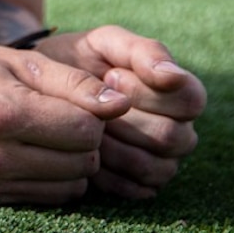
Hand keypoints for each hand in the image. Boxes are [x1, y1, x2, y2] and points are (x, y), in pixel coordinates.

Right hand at [0, 45, 132, 204]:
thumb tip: (121, 103)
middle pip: (82, 161)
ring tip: (46, 136)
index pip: (86, 129)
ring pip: (70, 186)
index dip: (90, 113)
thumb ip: (71, 81)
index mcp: (1, 112)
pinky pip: (46, 198)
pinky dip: (51, 179)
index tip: (71, 101)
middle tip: (59, 118)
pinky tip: (32, 154)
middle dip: (83, 139)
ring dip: (71, 163)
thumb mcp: (15, 61)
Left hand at [38, 26, 205, 198]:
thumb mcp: (105, 43)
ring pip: (154, 167)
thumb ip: (141, 51)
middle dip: (124, 120)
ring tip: (85, 125)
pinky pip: (135, 189)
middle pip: (172, 137)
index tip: (110, 77)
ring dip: (113, 146)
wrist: (43, 87)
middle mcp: (180, 129)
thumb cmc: (80, 60)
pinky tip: (83, 149)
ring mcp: (163, 161)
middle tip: (91, 105)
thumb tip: (173, 76)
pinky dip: (106, 172)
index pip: (191, 101)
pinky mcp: (141, 186)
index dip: (148, 92)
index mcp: (179, 92)